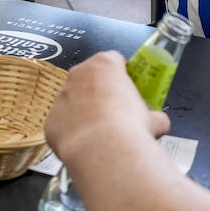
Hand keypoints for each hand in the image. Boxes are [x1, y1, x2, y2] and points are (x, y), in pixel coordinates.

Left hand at [45, 51, 171, 165]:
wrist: (104, 150)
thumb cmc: (127, 127)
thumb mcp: (153, 118)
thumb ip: (153, 115)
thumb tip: (158, 123)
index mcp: (105, 64)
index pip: (114, 60)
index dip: (123, 74)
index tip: (128, 89)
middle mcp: (79, 75)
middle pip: (90, 77)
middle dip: (101, 91)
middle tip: (117, 111)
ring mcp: (62, 97)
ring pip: (74, 100)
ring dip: (85, 111)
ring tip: (101, 132)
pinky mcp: (51, 120)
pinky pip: (63, 123)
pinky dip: (73, 131)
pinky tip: (87, 144)